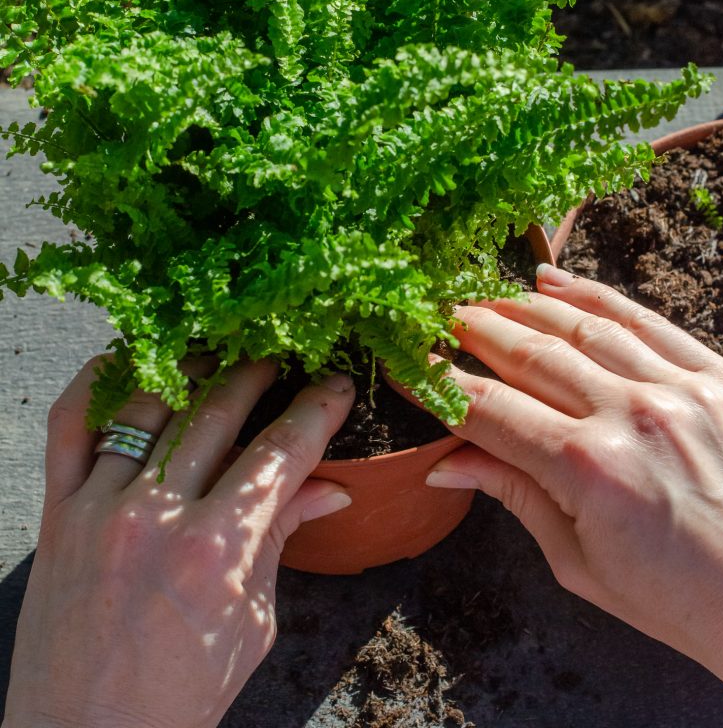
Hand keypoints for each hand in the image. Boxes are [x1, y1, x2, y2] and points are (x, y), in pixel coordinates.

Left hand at [3, 357, 354, 727]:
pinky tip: (129, 361)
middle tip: (280, 359)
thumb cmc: (178, 697)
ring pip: (152, 406)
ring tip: (218, 356)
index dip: (318, 410)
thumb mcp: (251, 626)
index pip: (280, 452)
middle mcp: (156, 516)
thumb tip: (327, 490)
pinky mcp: (58, 513)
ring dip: (192, 371)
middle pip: (218, 412)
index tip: (338, 385)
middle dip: (258, 375)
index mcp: (215, 549)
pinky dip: (98, 383)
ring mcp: (99, 508)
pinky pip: (70, 427)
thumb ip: (281, 542)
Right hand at [425, 266, 722, 685]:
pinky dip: (595, 295)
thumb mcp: (579, 562)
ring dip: (524, 307)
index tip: (407, 364)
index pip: (489, 411)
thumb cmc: (677, 599)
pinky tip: (554, 281)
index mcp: (588, 470)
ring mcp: (678, 389)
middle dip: (474, 332)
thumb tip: (447, 462)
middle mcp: (630, 416)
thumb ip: (514, 494)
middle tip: (437, 317)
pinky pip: (645, 321)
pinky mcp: (717, 376)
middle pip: (530, 356)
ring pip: (582, 328)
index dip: (438, 384)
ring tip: (484, 298)